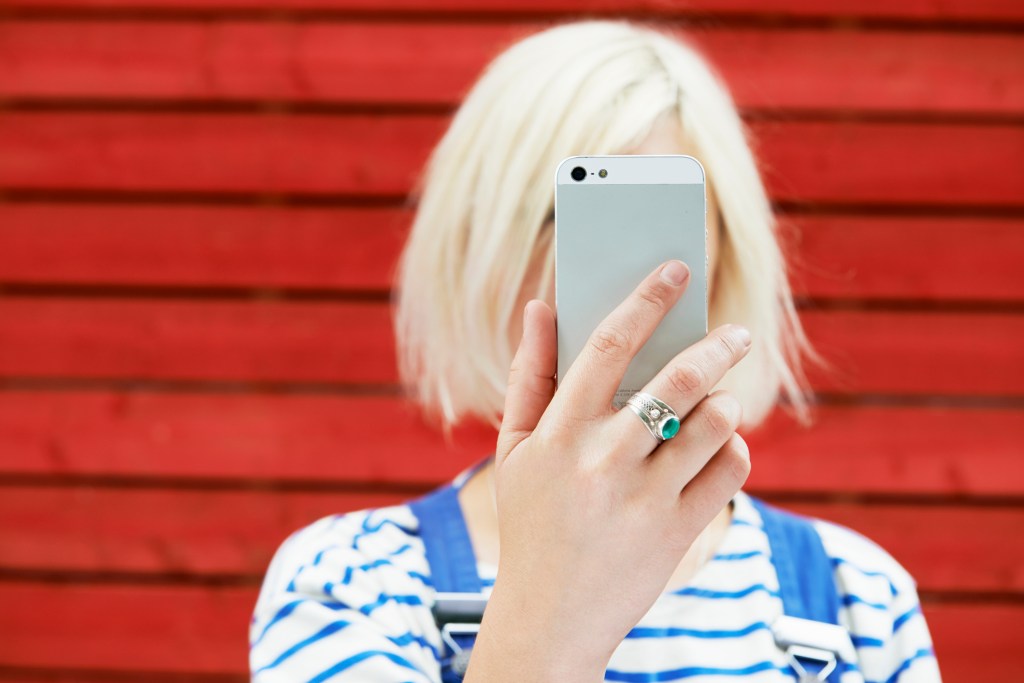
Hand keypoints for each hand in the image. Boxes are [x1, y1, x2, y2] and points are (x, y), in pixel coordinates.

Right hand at [466, 259, 751, 681]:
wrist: (551, 619)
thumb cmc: (532, 523)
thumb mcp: (514, 451)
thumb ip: (528, 374)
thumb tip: (542, 305)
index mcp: (558, 433)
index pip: (609, 345)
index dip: (646, 298)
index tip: (676, 268)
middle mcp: (604, 460)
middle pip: (677, 377)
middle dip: (716, 343)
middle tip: (733, 333)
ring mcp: (646, 497)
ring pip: (714, 420)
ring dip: (724, 400)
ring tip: (716, 400)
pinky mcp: (680, 530)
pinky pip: (732, 468)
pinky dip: (733, 449)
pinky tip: (714, 449)